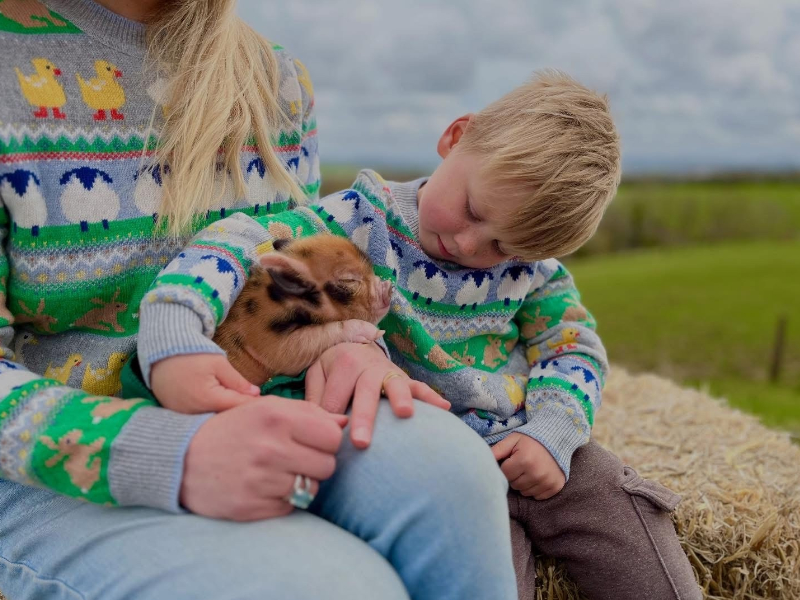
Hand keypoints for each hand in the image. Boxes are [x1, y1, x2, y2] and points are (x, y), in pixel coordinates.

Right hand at [150, 353, 261, 413]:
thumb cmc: (192, 354)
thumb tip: (255, 394)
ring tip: (240, 410)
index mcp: (207, 399)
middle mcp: (194, 412)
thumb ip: (237, 381)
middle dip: (241, 413)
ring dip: (226, 417)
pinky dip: (211, 417)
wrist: (161, 353)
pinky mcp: (177, 415)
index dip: (253, 405)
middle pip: (225, 418)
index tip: (267, 404)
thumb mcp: (218, 363)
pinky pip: (199, 419)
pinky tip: (221, 411)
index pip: (237, 407)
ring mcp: (184, 416)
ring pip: (213, 421)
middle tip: (256, 407)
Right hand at [181, 395, 349, 520]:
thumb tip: (346, 423)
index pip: (333, 437)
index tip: (313, 442)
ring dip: (302, 483)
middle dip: (316, 463)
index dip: (327, 441)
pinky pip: (290, 508)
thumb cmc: (232, 429)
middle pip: (327, 466)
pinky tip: (265, 487)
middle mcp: (270, 448)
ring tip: (279, 473)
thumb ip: (308, 412)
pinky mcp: (251, 507)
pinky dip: (283, 500)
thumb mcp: (265, 409)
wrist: (181, 459)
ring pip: (312, 490)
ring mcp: (260, 481)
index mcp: (276, 417)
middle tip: (296, 458)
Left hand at [304, 342, 449, 448]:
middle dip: (364, 417)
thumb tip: (319, 425)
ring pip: (396, 385)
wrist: (357, 344)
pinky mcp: (405, 380)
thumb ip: (315, 397)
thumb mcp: (317, 374)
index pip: (334, 399)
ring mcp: (389, 372)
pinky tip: (444, 408)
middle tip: (360, 443)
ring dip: (401, 399)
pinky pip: (421, 387)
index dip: (330, 420)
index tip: (326, 440)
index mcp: (344, 363)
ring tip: (405, 415)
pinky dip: (432, 397)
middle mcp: (368, 365)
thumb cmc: (334, 367)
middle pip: (365, 392)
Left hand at [491, 433, 565, 499]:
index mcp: (524, 460)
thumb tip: (481, 461)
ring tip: (529, 470)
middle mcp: (536, 473)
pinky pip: (537, 496)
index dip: (506, 467)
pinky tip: (537, 476)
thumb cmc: (531, 440)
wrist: (556, 440)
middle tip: (520, 464)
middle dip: (514, 476)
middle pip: (514, 485)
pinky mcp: (555, 487)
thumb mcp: (513, 440)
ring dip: (523, 483)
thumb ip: (497, 450)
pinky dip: (535, 488)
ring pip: (524, 492)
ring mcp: (547, 482)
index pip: (504, 474)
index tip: (511, 460)